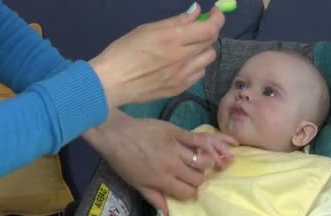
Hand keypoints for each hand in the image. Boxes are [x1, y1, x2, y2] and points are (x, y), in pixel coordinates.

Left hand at [83, 109, 232, 215]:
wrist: (114, 134)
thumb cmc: (123, 161)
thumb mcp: (137, 184)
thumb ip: (154, 197)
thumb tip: (167, 215)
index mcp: (162, 180)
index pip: (188, 192)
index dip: (189, 193)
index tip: (186, 189)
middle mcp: (172, 165)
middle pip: (198, 177)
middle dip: (198, 179)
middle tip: (192, 176)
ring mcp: (176, 147)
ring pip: (203, 159)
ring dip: (207, 163)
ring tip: (206, 162)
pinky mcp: (176, 131)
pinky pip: (199, 139)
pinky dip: (212, 144)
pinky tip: (220, 146)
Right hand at [89, 4, 224, 107]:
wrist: (112, 82)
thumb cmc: (124, 51)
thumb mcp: (148, 29)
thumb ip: (176, 21)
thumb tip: (196, 12)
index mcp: (174, 39)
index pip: (210, 29)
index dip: (217, 19)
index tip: (215, 13)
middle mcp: (183, 58)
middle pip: (211, 44)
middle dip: (208, 32)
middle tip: (197, 29)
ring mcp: (183, 76)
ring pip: (207, 60)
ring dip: (202, 50)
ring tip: (188, 48)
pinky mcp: (180, 89)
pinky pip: (198, 74)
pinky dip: (195, 66)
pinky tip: (182, 63)